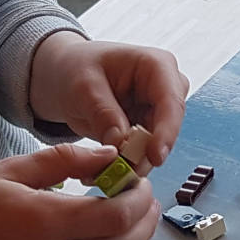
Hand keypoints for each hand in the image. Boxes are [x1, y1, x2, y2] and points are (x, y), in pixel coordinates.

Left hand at [30, 30, 187, 169]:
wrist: (69, 75)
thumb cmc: (78, 68)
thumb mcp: (83, 87)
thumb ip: (103, 113)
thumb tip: (120, 142)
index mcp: (156, 65)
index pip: (171, 101)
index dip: (167, 131)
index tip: (155, 156)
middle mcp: (164, 89)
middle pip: (167, 128)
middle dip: (145, 153)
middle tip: (119, 173)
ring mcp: (157, 111)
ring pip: (156, 146)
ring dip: (132, 163)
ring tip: (101, 173)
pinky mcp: (147, 130)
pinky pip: (142, 154)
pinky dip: (124, 165)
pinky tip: (104, 170)